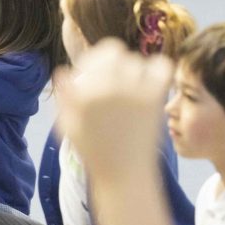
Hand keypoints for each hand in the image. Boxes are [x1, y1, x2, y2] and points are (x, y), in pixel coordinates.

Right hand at [54, 39, 172, 179]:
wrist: (123, 172)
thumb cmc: (93, 150)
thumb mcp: (67, 125)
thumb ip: (64, 96)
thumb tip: (62, 71)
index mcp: (84, 92)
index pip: (95, 56)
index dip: (95, 61)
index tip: (95, 74)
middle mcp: (108, 87)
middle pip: (115, 52)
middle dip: (113, 63)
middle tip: (114, 79)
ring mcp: (133, 91)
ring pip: (137, 60)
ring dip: (134, 69)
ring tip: (131, 87)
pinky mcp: (154, 98)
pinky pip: (162, 67)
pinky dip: (158, 69)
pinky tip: (151, 83)